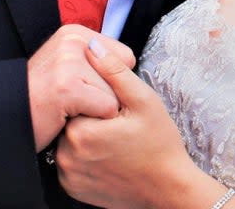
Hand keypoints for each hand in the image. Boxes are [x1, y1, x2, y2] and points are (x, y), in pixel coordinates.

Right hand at [27, 25, 135, 150]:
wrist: (5, 119)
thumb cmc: (40, 100)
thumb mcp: (66, 67)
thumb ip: (95, 61)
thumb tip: (129, 62)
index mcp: (75, 33)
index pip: (124, 57)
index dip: (110, 80)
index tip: (84, 88)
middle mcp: (72, 41)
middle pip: (121, 75)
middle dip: (104, 96)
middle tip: (75, 102)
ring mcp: (68, 62)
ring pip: (115, 94)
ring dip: (96, 110)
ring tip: (69, 109)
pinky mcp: (68, 86)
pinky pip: (106, 108)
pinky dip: (92, 120)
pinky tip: (67, 117)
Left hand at [54, 40, 205, 208]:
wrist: (167, 188)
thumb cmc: (160, 143)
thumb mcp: (143, 100)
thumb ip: (115, 71)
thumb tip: (93, 45)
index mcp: (81, 132)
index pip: (76, 99)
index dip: (97, 98)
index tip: (117, 110)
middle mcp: (66, 157)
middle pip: (71, 119)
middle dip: (90, 116)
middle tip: (119, 126)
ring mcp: (68, 176)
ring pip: (68, 140)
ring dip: (86, 136)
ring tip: (114, 142)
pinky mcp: (72, 189)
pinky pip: (70, 163)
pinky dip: (84, 157)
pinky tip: (107, 156)